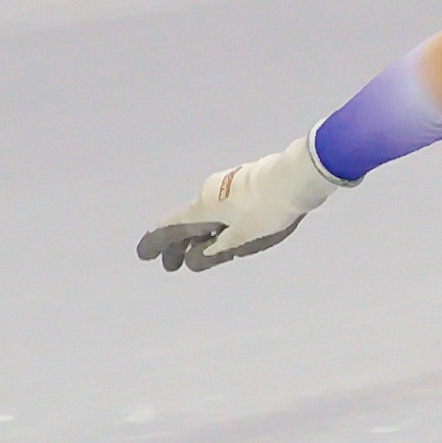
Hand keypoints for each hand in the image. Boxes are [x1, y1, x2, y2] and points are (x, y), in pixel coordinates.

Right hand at [136, 136, 343, 272]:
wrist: (297, 177)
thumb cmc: (267, 211)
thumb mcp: (240, 240)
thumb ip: (215, 252)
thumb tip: (193, 260)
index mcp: (203, 207)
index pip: (171, 227)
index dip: (156, 243)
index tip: (144, 255)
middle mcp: (209, 194)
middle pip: (188, 222)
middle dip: (178, 245)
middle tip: (171, 265)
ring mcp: (227, 187)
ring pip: (206, 216)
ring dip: (198, 237)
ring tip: (196, 255)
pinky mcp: (244, 185)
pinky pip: (221, 211)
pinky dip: (215, 227)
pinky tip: (222, 236)